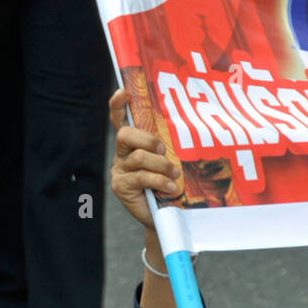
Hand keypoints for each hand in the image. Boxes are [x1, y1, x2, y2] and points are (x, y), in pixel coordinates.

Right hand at [109, 87, 181, 229]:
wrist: (167, 215)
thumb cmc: (171, 183)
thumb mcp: (170, 161)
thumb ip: (168, 147)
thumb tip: (189, 129)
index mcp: (132, 144)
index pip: (120, 120)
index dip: (117, 106)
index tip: (122, 92)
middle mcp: (121, 155)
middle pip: (125, 134)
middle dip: (147, 139)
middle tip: (163, 150)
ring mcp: (119, 171)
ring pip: (138, 157)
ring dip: (161, 164)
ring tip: (175, 173)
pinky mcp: (121, 187)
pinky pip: (142, 177)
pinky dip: (160, 181)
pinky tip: (171, 187)